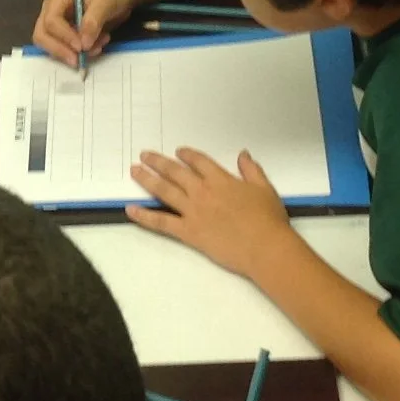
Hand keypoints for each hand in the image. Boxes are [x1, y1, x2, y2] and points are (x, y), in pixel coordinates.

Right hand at [31, 0, 139, 65]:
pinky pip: (63, 48)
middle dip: (59, 50)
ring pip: (50, 44)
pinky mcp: (65, 33)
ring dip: (71, 52)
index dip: (64, 36)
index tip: (81, 47)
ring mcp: (57, 22)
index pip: (51, 21)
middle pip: (42, 34)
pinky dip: (78, 53)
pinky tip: (98, 45)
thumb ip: (93, 22)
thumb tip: (84, 45)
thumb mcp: (105, 2)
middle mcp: (52, 9)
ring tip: (98, 47)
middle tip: (78, 61)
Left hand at [127, 147, 291, 278]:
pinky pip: (161, 222)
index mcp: (220, 179)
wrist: (264, 248)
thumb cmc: (268, 220)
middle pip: (174, 172)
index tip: (178, 152)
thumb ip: (251, 170)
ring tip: (134, 171)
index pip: (198, 161)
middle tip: (144, 155)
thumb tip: (243, 154)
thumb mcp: (264, 189)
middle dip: (157, 162)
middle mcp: (202, 191)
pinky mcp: (188, 232)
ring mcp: (193, 211)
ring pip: (164, 191)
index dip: (186, 155)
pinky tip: (131, 210)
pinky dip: (144, 216)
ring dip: (147, 179)